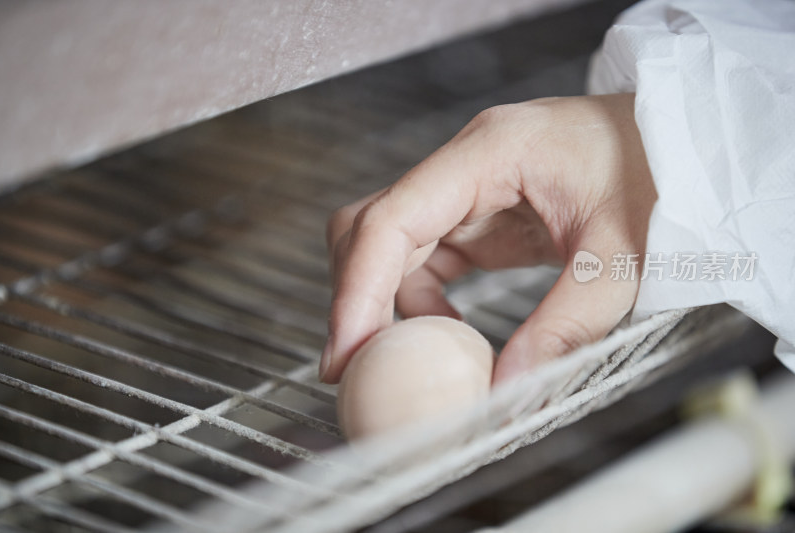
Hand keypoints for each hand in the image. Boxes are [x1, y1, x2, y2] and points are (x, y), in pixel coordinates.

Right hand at [320, 93, 656, 384]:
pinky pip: (425, 256)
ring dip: (386, 302)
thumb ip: (563, 328)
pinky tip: (444, 331)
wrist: (686, 147)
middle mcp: (465, 165)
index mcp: (490, 153)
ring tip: (407, 358)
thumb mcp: (622, 259)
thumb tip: (504, 392)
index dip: (357, 288)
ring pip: (389, 244)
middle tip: (357, 365)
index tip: (347, 352)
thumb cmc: (663, 176)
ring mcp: (468, 187)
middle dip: (356, 297)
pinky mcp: (479, 213)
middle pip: (371, 226)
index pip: (392, 218)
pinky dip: (420, 300)